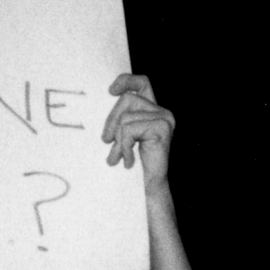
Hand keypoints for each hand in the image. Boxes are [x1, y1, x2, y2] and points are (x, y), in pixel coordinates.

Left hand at [103, 73, 174, 197]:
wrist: (150, 188)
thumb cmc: (136, 164)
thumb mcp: (125, 137)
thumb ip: (121, 120)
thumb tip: (105, 102)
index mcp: (154, 110)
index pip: (142, 82)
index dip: (126, 80)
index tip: (110, 91)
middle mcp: (163, 112)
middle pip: (127, 99)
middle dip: (112, 120)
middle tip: (106, 141)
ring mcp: (164, 119)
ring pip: (126, 118)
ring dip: (118, 140)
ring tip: (118, 157)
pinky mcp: (161, 128)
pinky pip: (130, 130)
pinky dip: (124, 147)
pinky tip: (128, 162)